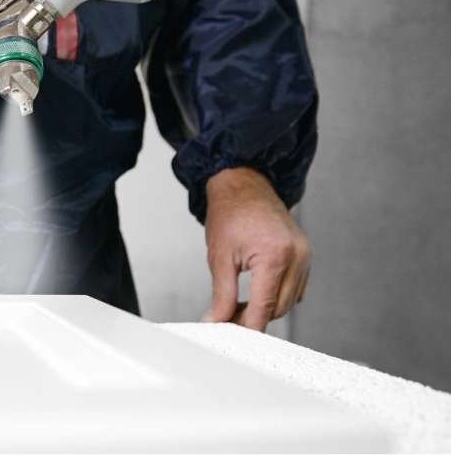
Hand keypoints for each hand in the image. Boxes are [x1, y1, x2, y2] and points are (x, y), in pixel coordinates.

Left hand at [202, 166, 311, 331]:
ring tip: (238, 306)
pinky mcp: (306, 255)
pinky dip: (278, 295)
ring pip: (289, 301)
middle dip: (254, 318)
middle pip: (279, 308)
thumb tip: (216, 320)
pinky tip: (257, 293)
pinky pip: (296, 288)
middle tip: (228, 318)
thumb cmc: (230, 213)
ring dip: (266, 308)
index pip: (264, 307)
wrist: (244, 185)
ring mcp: (305, 255)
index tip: (232, 336)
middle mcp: (297, 256)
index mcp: (275, 255)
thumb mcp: (220, 257)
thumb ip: (221, 294)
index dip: (247, 326)